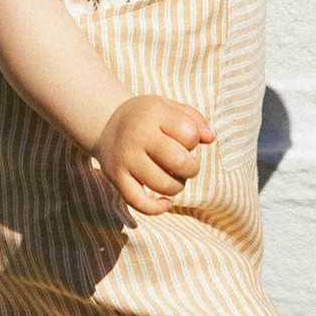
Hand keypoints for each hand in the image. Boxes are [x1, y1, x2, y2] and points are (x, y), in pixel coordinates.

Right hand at [93, 96, 213, 215]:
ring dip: (177, 186)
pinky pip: (139, 203)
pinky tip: (166, 202)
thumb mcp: (168, 107)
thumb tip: (210, 139)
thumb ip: (193, 119)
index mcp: (153, 114)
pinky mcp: (116, 178)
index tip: (183, 138)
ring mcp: (125, 159)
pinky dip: (157, 208)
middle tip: (184, 164)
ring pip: (163, 185)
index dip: (193, 139)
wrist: (105, 123)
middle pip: (179, 162)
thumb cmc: (146, 118)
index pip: (189, 134)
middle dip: (191, 168)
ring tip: (173, 177)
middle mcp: (137, 136)